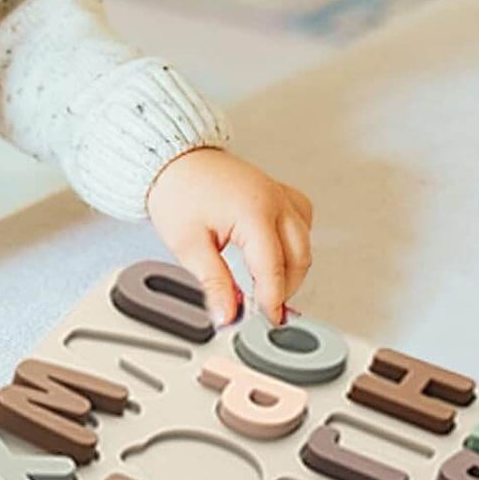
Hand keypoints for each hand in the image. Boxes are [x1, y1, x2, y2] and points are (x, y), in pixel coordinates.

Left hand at [145, 147, 313, 326]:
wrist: (173, 160)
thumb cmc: (178, 191)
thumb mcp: (188, 245)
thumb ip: (213, 283)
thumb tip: (227, 314)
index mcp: (254, 212)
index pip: (273, 268)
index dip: (271, 300)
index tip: (265, 320)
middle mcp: (275, 200)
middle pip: (299, 257)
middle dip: (285, 288)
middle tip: (264, 309)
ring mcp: (280, 193)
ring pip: (305, 241)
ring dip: (292, 267)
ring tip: (267, 287)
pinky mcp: (279, 191)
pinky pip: (301, 221)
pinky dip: (295, 243)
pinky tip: (276, 254)